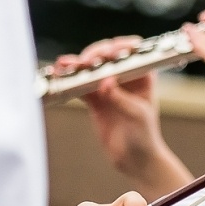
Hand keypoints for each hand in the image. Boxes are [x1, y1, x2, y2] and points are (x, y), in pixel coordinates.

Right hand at [56, 35, 172, 182]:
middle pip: (107, 55)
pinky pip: (80, 84)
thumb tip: (106, 82)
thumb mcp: (137, 115)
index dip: (120, 47)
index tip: (109, 53)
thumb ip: (121, 98)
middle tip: (86, 62)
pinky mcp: (94, 98)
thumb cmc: (144, 135)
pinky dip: (70, 79)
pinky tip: (60, 74)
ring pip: (90, 68)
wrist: (134, 158)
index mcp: (143, 74)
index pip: (132, 51)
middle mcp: (125, 75)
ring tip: (66, 64)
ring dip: (77, 65)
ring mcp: (108, 85)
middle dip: (95, 55)